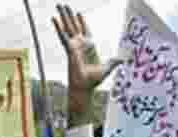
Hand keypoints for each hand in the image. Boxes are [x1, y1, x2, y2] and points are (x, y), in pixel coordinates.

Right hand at [53, 4, 120, 125]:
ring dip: (63, 16)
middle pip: (74, 25)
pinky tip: (54, 19)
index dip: (82, 21)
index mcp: (89, 46)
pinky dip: (58, 27)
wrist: (85, 87)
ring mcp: (74, 45)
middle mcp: (80, 43)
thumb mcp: (107, 68)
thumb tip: (123, 60)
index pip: (85, 30)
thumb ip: (113, 62)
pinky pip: (63, 36)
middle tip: (64, 4)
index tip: (79, 13)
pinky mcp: (69, 48)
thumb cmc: (94, 80)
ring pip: (68, 27)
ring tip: (59, 5)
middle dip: (69, 14)